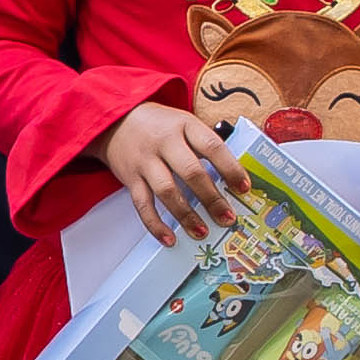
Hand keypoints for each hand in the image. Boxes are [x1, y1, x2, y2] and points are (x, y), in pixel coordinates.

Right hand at [99, 101, 248, 240]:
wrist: (116, 121)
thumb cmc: (158, 125)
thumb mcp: (185, 124)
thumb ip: (205, 145)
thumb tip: (233, 177)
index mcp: (185, 125)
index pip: (212, 146)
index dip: (231, 168)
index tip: (244, 187)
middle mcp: (164, 142)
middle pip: (191, 172)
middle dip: (212, 198)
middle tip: (227, 218)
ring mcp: (146, 161)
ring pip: (167, 191)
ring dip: (186, 215)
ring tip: (202, 232)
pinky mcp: (131, 178)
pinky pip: (143, 205)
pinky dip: (156, 224)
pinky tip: (169, 238)